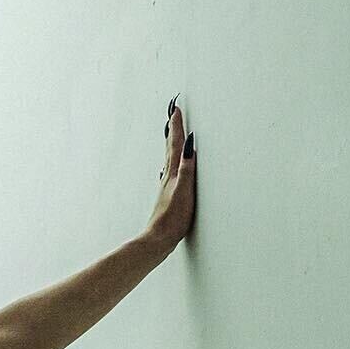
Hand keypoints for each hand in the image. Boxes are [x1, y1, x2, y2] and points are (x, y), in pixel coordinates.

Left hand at [144, 99, 195, 252]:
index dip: (177, 126)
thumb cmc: (173, 218)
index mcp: (173, 173)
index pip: (177, 144)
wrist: (158, 239)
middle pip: (171, 148)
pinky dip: (173, 164)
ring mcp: (167, 187)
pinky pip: (171, 172)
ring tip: (173, 134)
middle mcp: (168, 177)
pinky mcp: (168, 197)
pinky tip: (171, 168)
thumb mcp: (184, 189)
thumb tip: (190, 143)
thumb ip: (188, 166)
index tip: (176, 108)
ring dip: (172, 145)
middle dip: (173, 130)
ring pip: (170, 159)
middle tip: (173, 114)